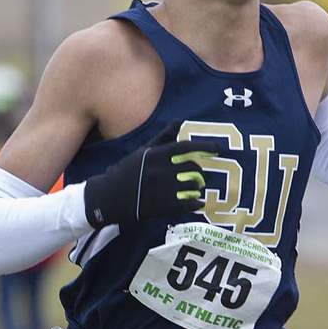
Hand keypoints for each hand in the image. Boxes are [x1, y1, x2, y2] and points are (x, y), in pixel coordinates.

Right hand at [83, 123, 214, 227]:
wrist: (109, 197)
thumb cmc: (126, 172)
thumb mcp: (143, 151)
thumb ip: (162, 138)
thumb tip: (179, 122)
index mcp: (157, 155)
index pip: (186, 148)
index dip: (205, 147)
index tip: (218, 149)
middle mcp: (162, 170)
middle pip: (192, 169)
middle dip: (198, 173)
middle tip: (198, 177)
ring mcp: (163, 189)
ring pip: (192, 186)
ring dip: (197, 188)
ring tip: (195, 190)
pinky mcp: (162, 206)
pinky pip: (187, 204)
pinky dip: (196, 204)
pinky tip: (198, 204)